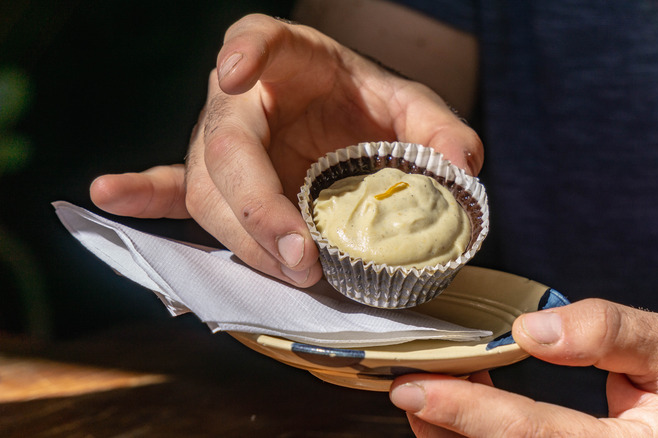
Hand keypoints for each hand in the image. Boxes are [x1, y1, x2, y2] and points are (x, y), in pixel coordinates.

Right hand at [90, 14, 482, 286]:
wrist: (348, 128)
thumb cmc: (371, 109)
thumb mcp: (413, 110)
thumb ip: (440, 129)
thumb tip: (463, 164)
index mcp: (289, 59)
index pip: (257, 38)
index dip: (245, 53)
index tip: (235, 71)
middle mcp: (243, 99)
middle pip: (227, 145)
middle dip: (258, 205)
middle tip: (301, 255)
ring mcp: (222, 141)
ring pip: (210, 192)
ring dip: (247, 239)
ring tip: (291, 271)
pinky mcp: (215, 178)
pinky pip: (174, 189)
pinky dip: (146, 197)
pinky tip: (108, 195)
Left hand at [389, 299, 657, 436]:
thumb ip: (609, 332)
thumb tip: (533, 329)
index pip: (528, 436)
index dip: (466, 411)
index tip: (414, 388)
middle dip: (441, 426)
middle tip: (406, 383)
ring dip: (452, 433)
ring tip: (429, 388)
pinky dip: (477, 434)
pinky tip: (468, 402)